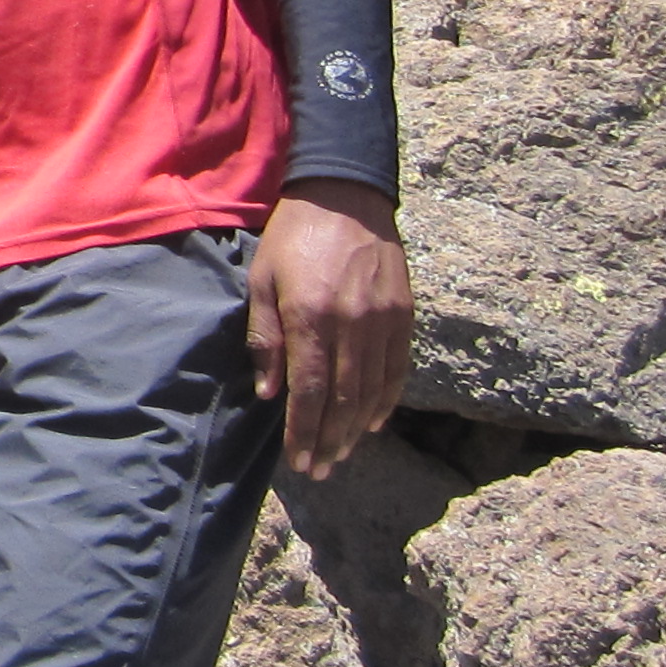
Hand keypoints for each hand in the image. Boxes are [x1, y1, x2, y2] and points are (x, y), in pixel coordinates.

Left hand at [250, 179, 413, 478]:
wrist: (345, 196)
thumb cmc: (292, 238)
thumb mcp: (261, 280)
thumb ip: (266, 338)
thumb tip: (269, 393)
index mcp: (311, 316)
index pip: (310, 391)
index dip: (304, 431)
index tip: (299, 461)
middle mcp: (351, 324)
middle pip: (344, 399)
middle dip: (329, 440)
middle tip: (319, 470)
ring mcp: (383, 320)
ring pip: (373, 390)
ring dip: (356, 430)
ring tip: (340, 455)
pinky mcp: (404, 314)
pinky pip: (398, 369)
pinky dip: (386, 401)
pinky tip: (371, 422)